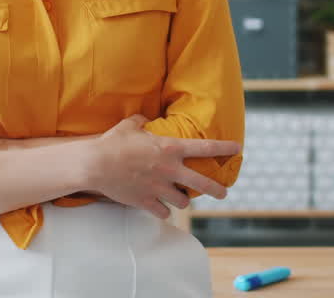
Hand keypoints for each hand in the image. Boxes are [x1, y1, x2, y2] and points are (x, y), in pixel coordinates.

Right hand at [86, 115, 239, 219]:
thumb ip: (141, 121)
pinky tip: (159, 208)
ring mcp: (159, 187)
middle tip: (223, 192)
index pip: (205, 147)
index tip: (237, 149)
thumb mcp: (129, 125)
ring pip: (183, 201)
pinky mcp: (146, 201)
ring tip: (180, 198)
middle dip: (217, 189)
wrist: (96, 164)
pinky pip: (162, 212)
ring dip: (182, 199)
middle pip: (204, 184)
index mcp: (170, 148)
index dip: (224, 148)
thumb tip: (145, 120)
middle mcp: (170, 169)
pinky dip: (162, 210)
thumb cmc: (113, 142)